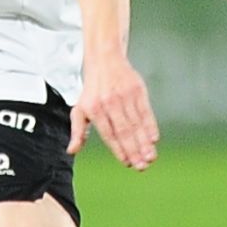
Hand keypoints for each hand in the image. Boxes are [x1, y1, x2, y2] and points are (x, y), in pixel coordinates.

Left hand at [71, 50, 158, 169]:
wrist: (104, 60)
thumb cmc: (92, 90)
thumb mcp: (80, 109)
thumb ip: (78, 132)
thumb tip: (72, 151)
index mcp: (95, 109)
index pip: (109, 134)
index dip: (118, 149)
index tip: (127, 163)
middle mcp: (110, 103)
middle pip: (124, 131)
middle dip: (134, 150)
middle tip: (142, 167)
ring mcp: (125, 96)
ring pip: (136, 123)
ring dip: (144, 142)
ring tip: (150, 157)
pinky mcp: (137, 90)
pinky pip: (146, 111)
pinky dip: (151, 125)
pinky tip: (154, 139)